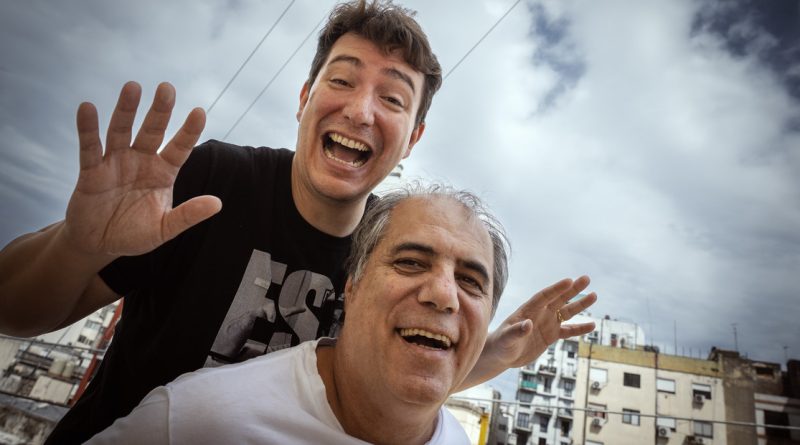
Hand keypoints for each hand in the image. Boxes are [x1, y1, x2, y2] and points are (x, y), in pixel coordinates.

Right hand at [63, 81, 220, 256]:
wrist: (99, 244)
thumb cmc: (135, 234)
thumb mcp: (164, 229)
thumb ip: (188, 216)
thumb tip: (217, 204)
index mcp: (163, 173)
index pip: (180, 148)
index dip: (189, 131)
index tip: (200, 111)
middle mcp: (141, 161)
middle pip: (152, 131)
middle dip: (159, 110)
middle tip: (167, 88)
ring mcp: (115, 163)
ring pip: (121, 131)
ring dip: (126, 110)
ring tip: (133, 86)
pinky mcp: (90, 172)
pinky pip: (89, 147)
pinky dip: (88, 129)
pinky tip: (87, 108)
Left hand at [462, 276, 596, 387]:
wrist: (501, 355)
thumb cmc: (501, 344)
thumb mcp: (507, 339)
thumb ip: (517, 331)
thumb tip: (528, 324)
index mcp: (528, 310)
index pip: (544, 296)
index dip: (556, 289)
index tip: (569, 280)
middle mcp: (540, 313)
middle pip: (559, 299)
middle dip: (572, 289)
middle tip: (586, 279)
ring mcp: (546, 323)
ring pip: (566, 312)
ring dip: (580, 305)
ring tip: (594, 295)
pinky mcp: (551, 335)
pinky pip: (568, 330)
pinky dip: (580, 328)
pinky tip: (592, 325)